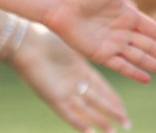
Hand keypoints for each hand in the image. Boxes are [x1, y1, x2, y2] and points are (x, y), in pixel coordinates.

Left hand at [10, 23, 129, 131]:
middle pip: (98, 100)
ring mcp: (64, 90)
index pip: (102, 87)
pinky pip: (68, 113)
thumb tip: (104, 32)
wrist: (27, 42)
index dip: (114, 98)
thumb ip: (87, 42)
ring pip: (86, 110)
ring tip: (114, 132)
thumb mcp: (73, 41)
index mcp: (80, 68)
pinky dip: (79, 124)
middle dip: (113, 112)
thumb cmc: (46, 36)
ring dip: (100, 121)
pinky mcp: (53, 97)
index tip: (125, 107)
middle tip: (128, 124)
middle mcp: (74, 82)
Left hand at [45, 0, 155, 83]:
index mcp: (128, 15)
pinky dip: (135, 73)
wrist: (61, 4)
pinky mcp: (101, 54)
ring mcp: (113, 44)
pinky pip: (122, 66)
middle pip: (151, 47)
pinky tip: (149, 79)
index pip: (154, 31)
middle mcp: (123, 31)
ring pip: (141, 58)